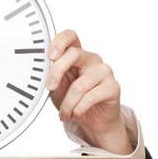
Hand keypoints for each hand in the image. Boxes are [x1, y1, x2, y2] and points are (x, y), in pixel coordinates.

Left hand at [45, 30, 131, 153]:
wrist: (94, 121)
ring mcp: (104, 72)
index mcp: (77, 56)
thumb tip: (44, 71)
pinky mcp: (112, 87)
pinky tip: (77, 114)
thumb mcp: (57, 90)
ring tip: (65, 113)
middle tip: (49, 88)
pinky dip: (79, 109)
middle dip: (56, 72)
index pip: (70, 37)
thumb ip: (52, 78)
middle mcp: (91, 60)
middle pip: (74, 54)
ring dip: (67, 104)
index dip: (59, 41)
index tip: (50, 56)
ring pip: (79, 84)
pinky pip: (91, 97)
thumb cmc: (75, 102)